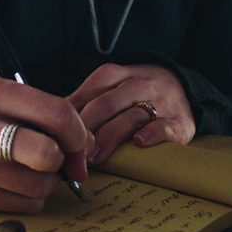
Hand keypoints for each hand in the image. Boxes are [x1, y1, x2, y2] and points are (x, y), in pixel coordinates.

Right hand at [0, 78, 93, 212]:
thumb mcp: (14, 98)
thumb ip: (53, 115)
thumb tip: (86, 151)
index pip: (57, 115)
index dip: (79, 133)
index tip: (79, 142)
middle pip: (47, 155)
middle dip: (62, 159)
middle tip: (56, 156)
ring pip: (41, 185)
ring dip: (48, 180)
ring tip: (31, 167)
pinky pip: (27, 205)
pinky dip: (32, 196)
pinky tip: (17, 181)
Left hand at [67, 63, 194, 165]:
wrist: (182, 85)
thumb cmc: (134, 92)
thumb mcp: (109, 86)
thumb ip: (83, 100)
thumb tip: (48, 123)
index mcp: (114, 75)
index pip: (88, 93)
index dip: (70, 118)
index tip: (57, 137)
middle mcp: (136, 85)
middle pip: (105, 106)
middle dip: (86, 131)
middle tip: (72, 153)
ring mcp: (159, 102)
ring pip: (130, 117)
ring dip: (109, 137)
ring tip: (95, 156)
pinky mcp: (178, 122)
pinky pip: (163, 127)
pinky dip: (151, 134)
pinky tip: (138, 142)